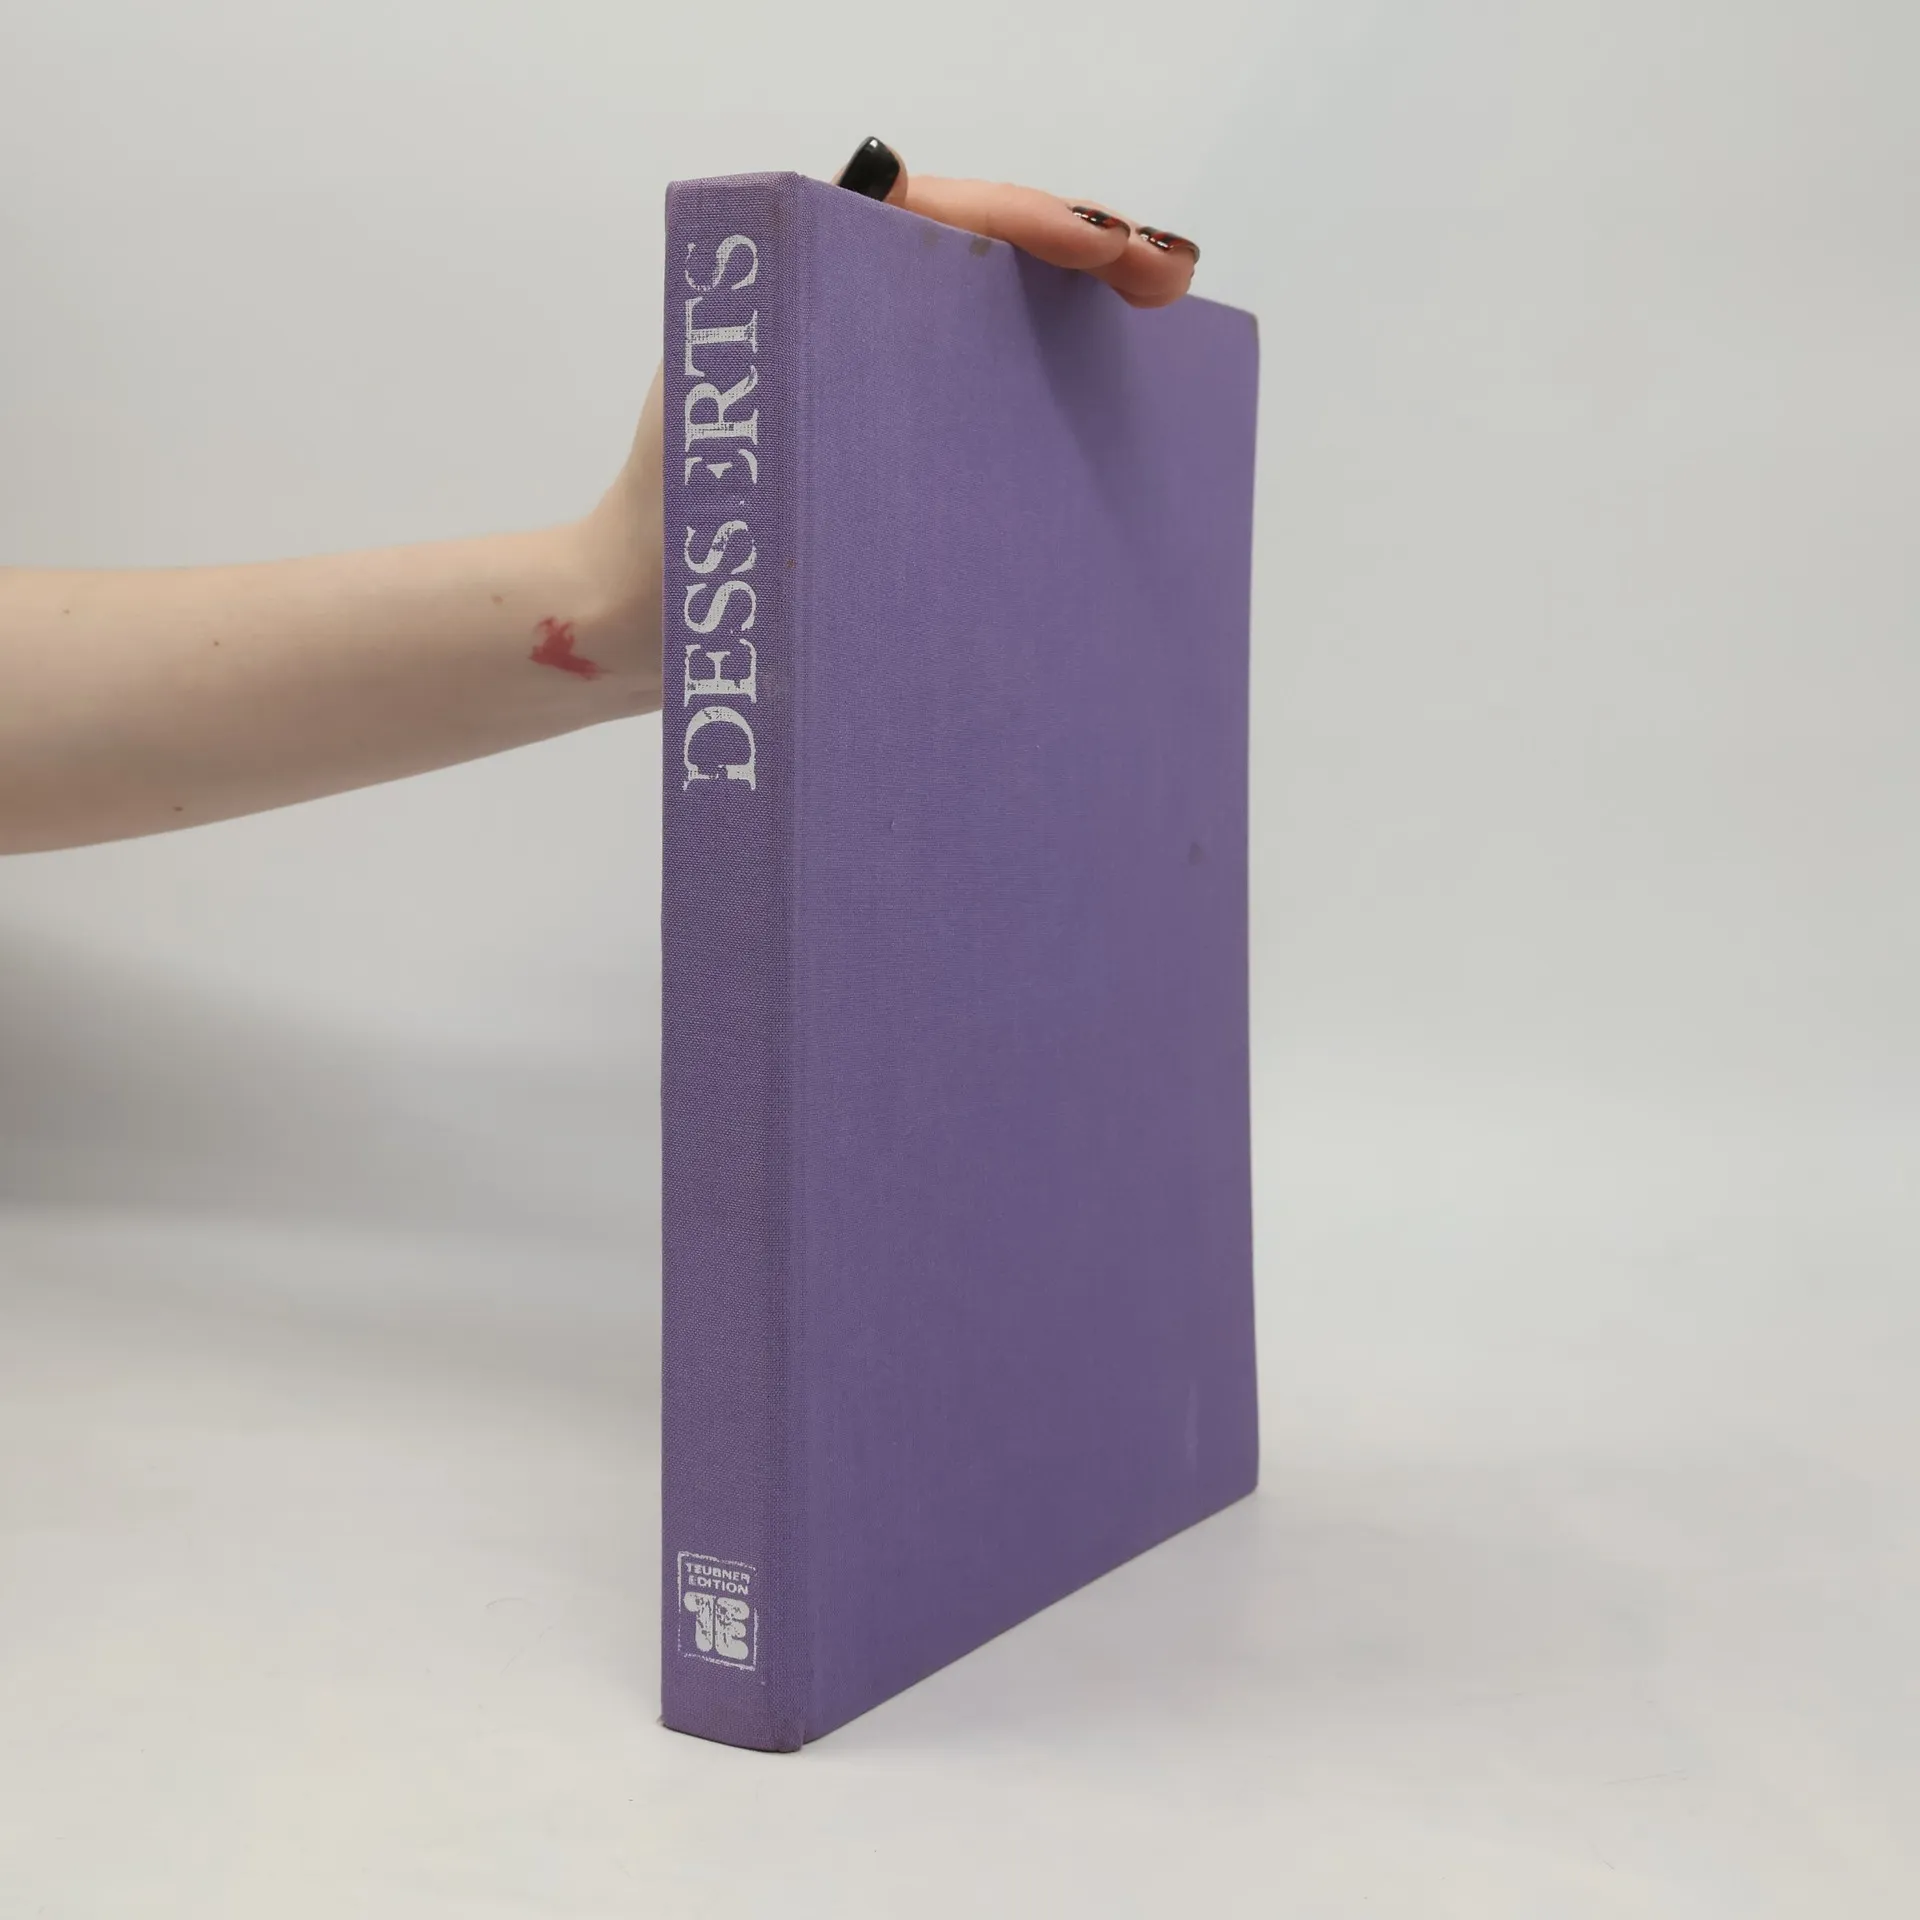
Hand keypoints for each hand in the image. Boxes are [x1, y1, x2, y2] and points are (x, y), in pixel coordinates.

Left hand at [578, 141, 1203, 701]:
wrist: (647, 626)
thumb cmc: (670, 512)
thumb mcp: (727, 393)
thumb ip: (789, 292)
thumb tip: (892, 178)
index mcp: (826, 284)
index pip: (952, 220)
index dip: (1039, 221)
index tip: (1108, 250)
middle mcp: (869, 332)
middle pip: (1000, 273)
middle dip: (1091, 262)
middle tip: (1168, 285)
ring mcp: (897, 406)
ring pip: (1011, 351)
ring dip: (1087, 345)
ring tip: (1165, 344)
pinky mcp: (909, 478)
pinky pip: (995, 435)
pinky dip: (1056, 434)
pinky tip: (1113, 457)